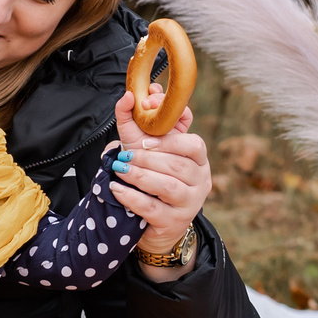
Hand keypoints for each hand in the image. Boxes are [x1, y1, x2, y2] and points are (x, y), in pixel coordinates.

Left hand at [110, 86, 210, 268]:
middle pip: (177, 165)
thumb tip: (132, 95)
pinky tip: (116, 189)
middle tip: (123, 154)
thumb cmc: (153, 177)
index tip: (144, 138)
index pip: (194, 144)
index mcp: (198, 159)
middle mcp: (201, 181)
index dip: (170, 140)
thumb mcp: (147, 148)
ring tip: (119, 168)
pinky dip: (132, 197)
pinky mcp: (173, 222)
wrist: (155, 222)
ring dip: (140, 175)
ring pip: (167, 186)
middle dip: (147, 158)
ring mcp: (190, 204)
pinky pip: (153, 208)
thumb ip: (142, 121)